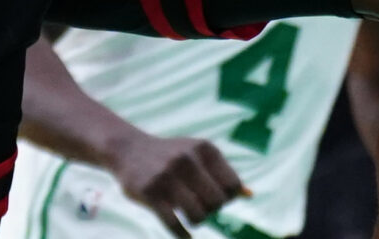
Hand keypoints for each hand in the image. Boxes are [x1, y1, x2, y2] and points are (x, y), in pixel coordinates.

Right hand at [107, 132, 247, 238]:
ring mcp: (167, 176)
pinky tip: (186, 235)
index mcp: (205, 149)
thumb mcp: (199, 156)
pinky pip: (174, 224)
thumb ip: (223, 174)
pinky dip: (183, 235)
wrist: (128, 149)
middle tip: (201, 207)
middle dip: (212, 210)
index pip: (232, 186)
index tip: (214, 197)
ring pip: (198, 215)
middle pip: (217, 203)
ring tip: (191, 216)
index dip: (227, 198)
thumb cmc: (172, 156)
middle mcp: (187, 159)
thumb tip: (250, 195)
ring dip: (197, 221)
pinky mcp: (149, 193)